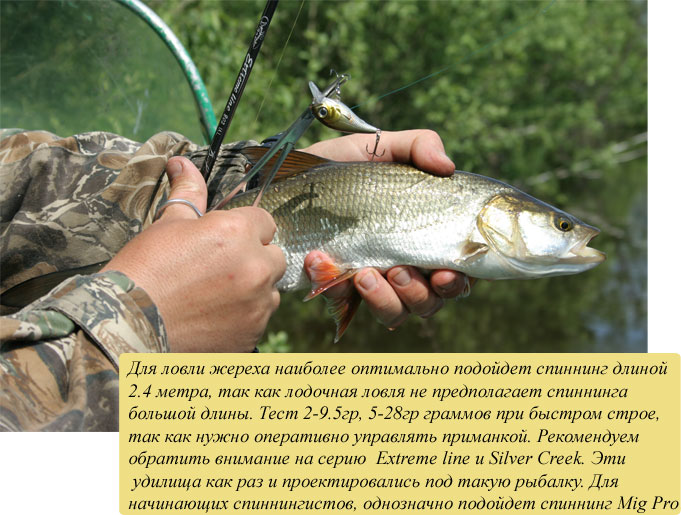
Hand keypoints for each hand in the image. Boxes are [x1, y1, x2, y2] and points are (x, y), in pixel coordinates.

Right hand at [101, 157, 285, 351]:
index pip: (265, 221)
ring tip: (213, 297)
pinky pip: (259, 320)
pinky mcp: (252, 335)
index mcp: (237, 232)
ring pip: (269, 291)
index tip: (226, 241)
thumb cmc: (145, 270)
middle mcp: (255, 267)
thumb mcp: (166, 225)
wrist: (128, 327)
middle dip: (254, 260)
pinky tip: (213, 319)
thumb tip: (183, 163)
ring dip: (252, 291)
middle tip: (219, 270)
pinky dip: (243, 319)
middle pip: (274, 257)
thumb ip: (187, 193)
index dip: (246, 229)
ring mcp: (257, 304)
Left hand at [301, 130, 470, 327]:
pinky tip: (321, 260)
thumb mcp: (380, 147)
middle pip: (431, 301)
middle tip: (399, 272)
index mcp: (425, 236)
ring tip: (364, 274)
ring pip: (397, 312)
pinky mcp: (340, 287)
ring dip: (385, 300)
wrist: (291, 179)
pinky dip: (336, 288)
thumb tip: (446, 165)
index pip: (459, 271)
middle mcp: (407, 265)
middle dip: (420, 294)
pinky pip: (346, 304)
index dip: (459, 281)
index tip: (446, 274)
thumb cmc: (344, 165)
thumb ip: (418, 146)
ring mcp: (374, 280)